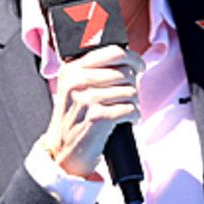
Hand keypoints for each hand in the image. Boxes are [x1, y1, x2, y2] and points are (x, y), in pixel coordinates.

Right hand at [44, 45, 143, 177]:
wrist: (63, 151)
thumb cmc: (75, 118)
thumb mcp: (75, 87)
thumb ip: (95, 69)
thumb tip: (131, 59)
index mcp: (72, 69)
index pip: (113, 52)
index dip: (133, 58)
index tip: (139, 67)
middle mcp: (76, 81)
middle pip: (126, 72)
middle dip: (133, 86)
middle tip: (125, 97)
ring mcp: (86, 99)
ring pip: (131, 91)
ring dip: (133, 103)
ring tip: (122, 111)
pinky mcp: (98, 118)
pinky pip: (131, 109)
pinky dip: (133, 117)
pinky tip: (124, 121)